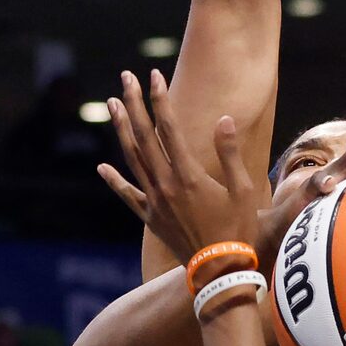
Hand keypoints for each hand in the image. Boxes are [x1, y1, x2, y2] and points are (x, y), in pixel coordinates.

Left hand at [101, 70, 257, 260]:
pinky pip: (127, 196)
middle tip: (125, 77)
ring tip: (112, 104)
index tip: (154, 75)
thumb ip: (230, 153)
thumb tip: (223, 119)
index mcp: (189, 175)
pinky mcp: (151, 218)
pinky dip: (113, 180)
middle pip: (144, 136)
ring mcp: (155, 201)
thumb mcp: (243, 189)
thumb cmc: (238, 229)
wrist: (220, 270)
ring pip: (131, 158)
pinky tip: (101, 166)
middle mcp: (166, 184)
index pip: (169, 127)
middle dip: (135, 103)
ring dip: (121, 129)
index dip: (160, 99)